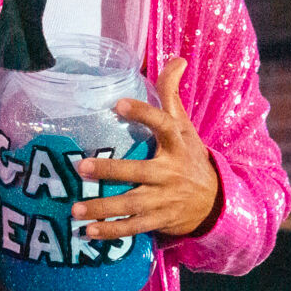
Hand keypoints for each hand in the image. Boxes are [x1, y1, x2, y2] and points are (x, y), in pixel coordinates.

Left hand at [70, 57, 219, 239]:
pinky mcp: (160, 220)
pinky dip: (111, 231)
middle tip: (80, 167)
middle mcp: (171, 172)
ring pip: (131, 204)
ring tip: (75, 208)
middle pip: (138, 172)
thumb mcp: (184, 125)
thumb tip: (176, 59)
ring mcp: (165, 199)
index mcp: (177, 143)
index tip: (116, 104)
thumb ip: (171, 93)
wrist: (215, 202)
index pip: (162, 124)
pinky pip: (134, 227)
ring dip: (102, 207)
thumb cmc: (190, 156)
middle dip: (110, 171)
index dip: (142, 113)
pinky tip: (88, 231)